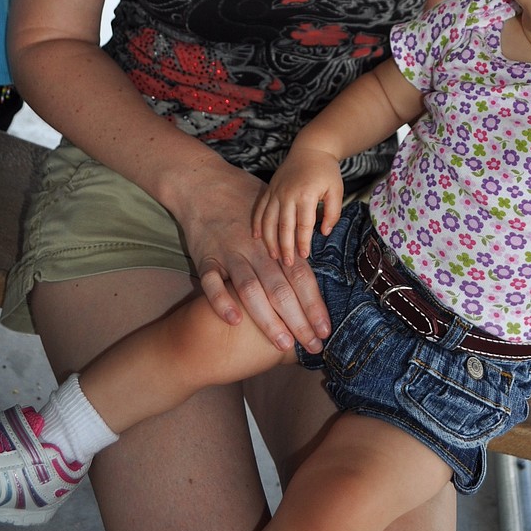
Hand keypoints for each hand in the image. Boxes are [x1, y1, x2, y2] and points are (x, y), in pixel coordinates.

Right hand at [178, 162, 330, 353]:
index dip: (314, 304)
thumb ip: (293, 240)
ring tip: (283, 344)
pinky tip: (235, 322)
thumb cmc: (245, 201)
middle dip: (299, 320)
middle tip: (314, 347)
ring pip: (251, 289)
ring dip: (268, 318)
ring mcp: (230, 254)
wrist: (204, 183)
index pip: (301, 277)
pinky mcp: (205, 257)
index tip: (326, 330)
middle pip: (281, 288)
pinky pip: (212, 282)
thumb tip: (315, 264)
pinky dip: (222, 301)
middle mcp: (257, 249)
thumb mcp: (276, 213)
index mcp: (277, 242)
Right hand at [254, 147, 344, 266]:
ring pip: (268, 220)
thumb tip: (323, 233)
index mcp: (306, 195)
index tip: (304, 257)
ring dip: (269, 239)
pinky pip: (260, 209)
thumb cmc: (326, 171)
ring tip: (272, 255)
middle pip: (284, 226)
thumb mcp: (337, 190)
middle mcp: (288, 194)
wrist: (311, 147)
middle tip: (287, 264)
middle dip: (285, 247)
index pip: (303, 225)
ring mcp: (276, 191)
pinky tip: (256, 236)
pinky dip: (257, 223)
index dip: (303, 243)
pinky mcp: (269, 189)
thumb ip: (333, 213)